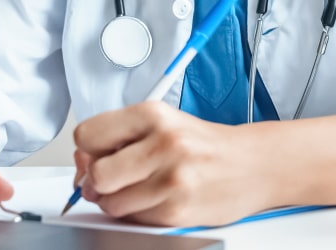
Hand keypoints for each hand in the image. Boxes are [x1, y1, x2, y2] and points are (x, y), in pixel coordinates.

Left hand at [72, 100, 266, 226]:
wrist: (254, 165)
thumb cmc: (204, 145)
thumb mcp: (162, 125)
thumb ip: (119, 139)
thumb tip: (81, 162)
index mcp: (153, 114)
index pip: (88, 135)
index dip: (88, 150)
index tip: (98, 154)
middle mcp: (163, 142)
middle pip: (97, 174)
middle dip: (99, 182)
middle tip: (115, 179)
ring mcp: (171, 178)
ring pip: (112, 203)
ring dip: (119, 202)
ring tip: (141, 190)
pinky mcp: (178, 209)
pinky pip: (135, 220)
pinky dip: (140, 215)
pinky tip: (158, 200)